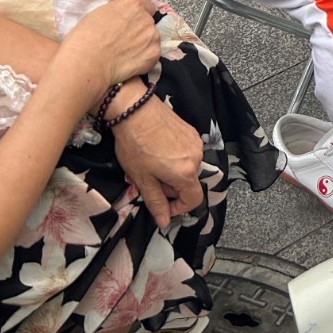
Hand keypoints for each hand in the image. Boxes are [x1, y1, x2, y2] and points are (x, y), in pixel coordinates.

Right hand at [60, 0, 161, 94]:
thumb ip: (118, 13)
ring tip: (124, 54)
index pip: (147, 7)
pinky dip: (143, 59)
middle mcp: (146, 19)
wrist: (86, 62)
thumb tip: (121, 18)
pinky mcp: (154, 54)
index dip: (139, 16)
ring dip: (142, 45)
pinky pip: (152, 55)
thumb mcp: (100, 14)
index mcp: (133, 6)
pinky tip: (128, 62)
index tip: (132, 23)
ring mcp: (152, 37)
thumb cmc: (86, 38)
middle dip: (139, 31)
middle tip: (123, 42)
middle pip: (148, 24)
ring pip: (151, 39)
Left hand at [109, 94, 205, 227]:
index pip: (194, 200)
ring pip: (188, 167)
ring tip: (152, 164)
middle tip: (150, 181)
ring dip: (173, 172)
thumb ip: (156, 202)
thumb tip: (165, 222)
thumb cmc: (135, 146)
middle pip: (189, 183)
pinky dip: (175, 157)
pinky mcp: (191, 130)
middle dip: (171, 187)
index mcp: (186, 173)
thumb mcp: (142, 179)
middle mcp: (197, 157)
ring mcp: (196, 142)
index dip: (179, 208)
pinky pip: (187, 152)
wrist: (135, 110)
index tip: (163, 206)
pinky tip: (158, 149)